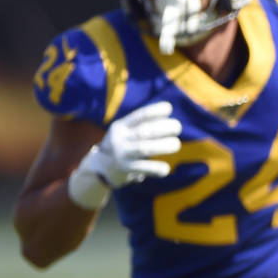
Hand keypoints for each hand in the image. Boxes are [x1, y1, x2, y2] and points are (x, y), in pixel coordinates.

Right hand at [67, 101, 182, 208]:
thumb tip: (168, 114)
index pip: (139, 115)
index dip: (155, 110)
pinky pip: (144, 168)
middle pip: (144, 131)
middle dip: (164, 128)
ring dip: (164, 146)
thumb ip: (141, 125)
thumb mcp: (125, 132)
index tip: (169, 108)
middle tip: (178, 127)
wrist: (99, 169)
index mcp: (120, 126)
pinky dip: (157, 168)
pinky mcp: (124, 169)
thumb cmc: (121, 147)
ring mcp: (121, 154)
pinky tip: (166, 169)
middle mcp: (119, 138)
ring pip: (144, 148)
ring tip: (176, 144)